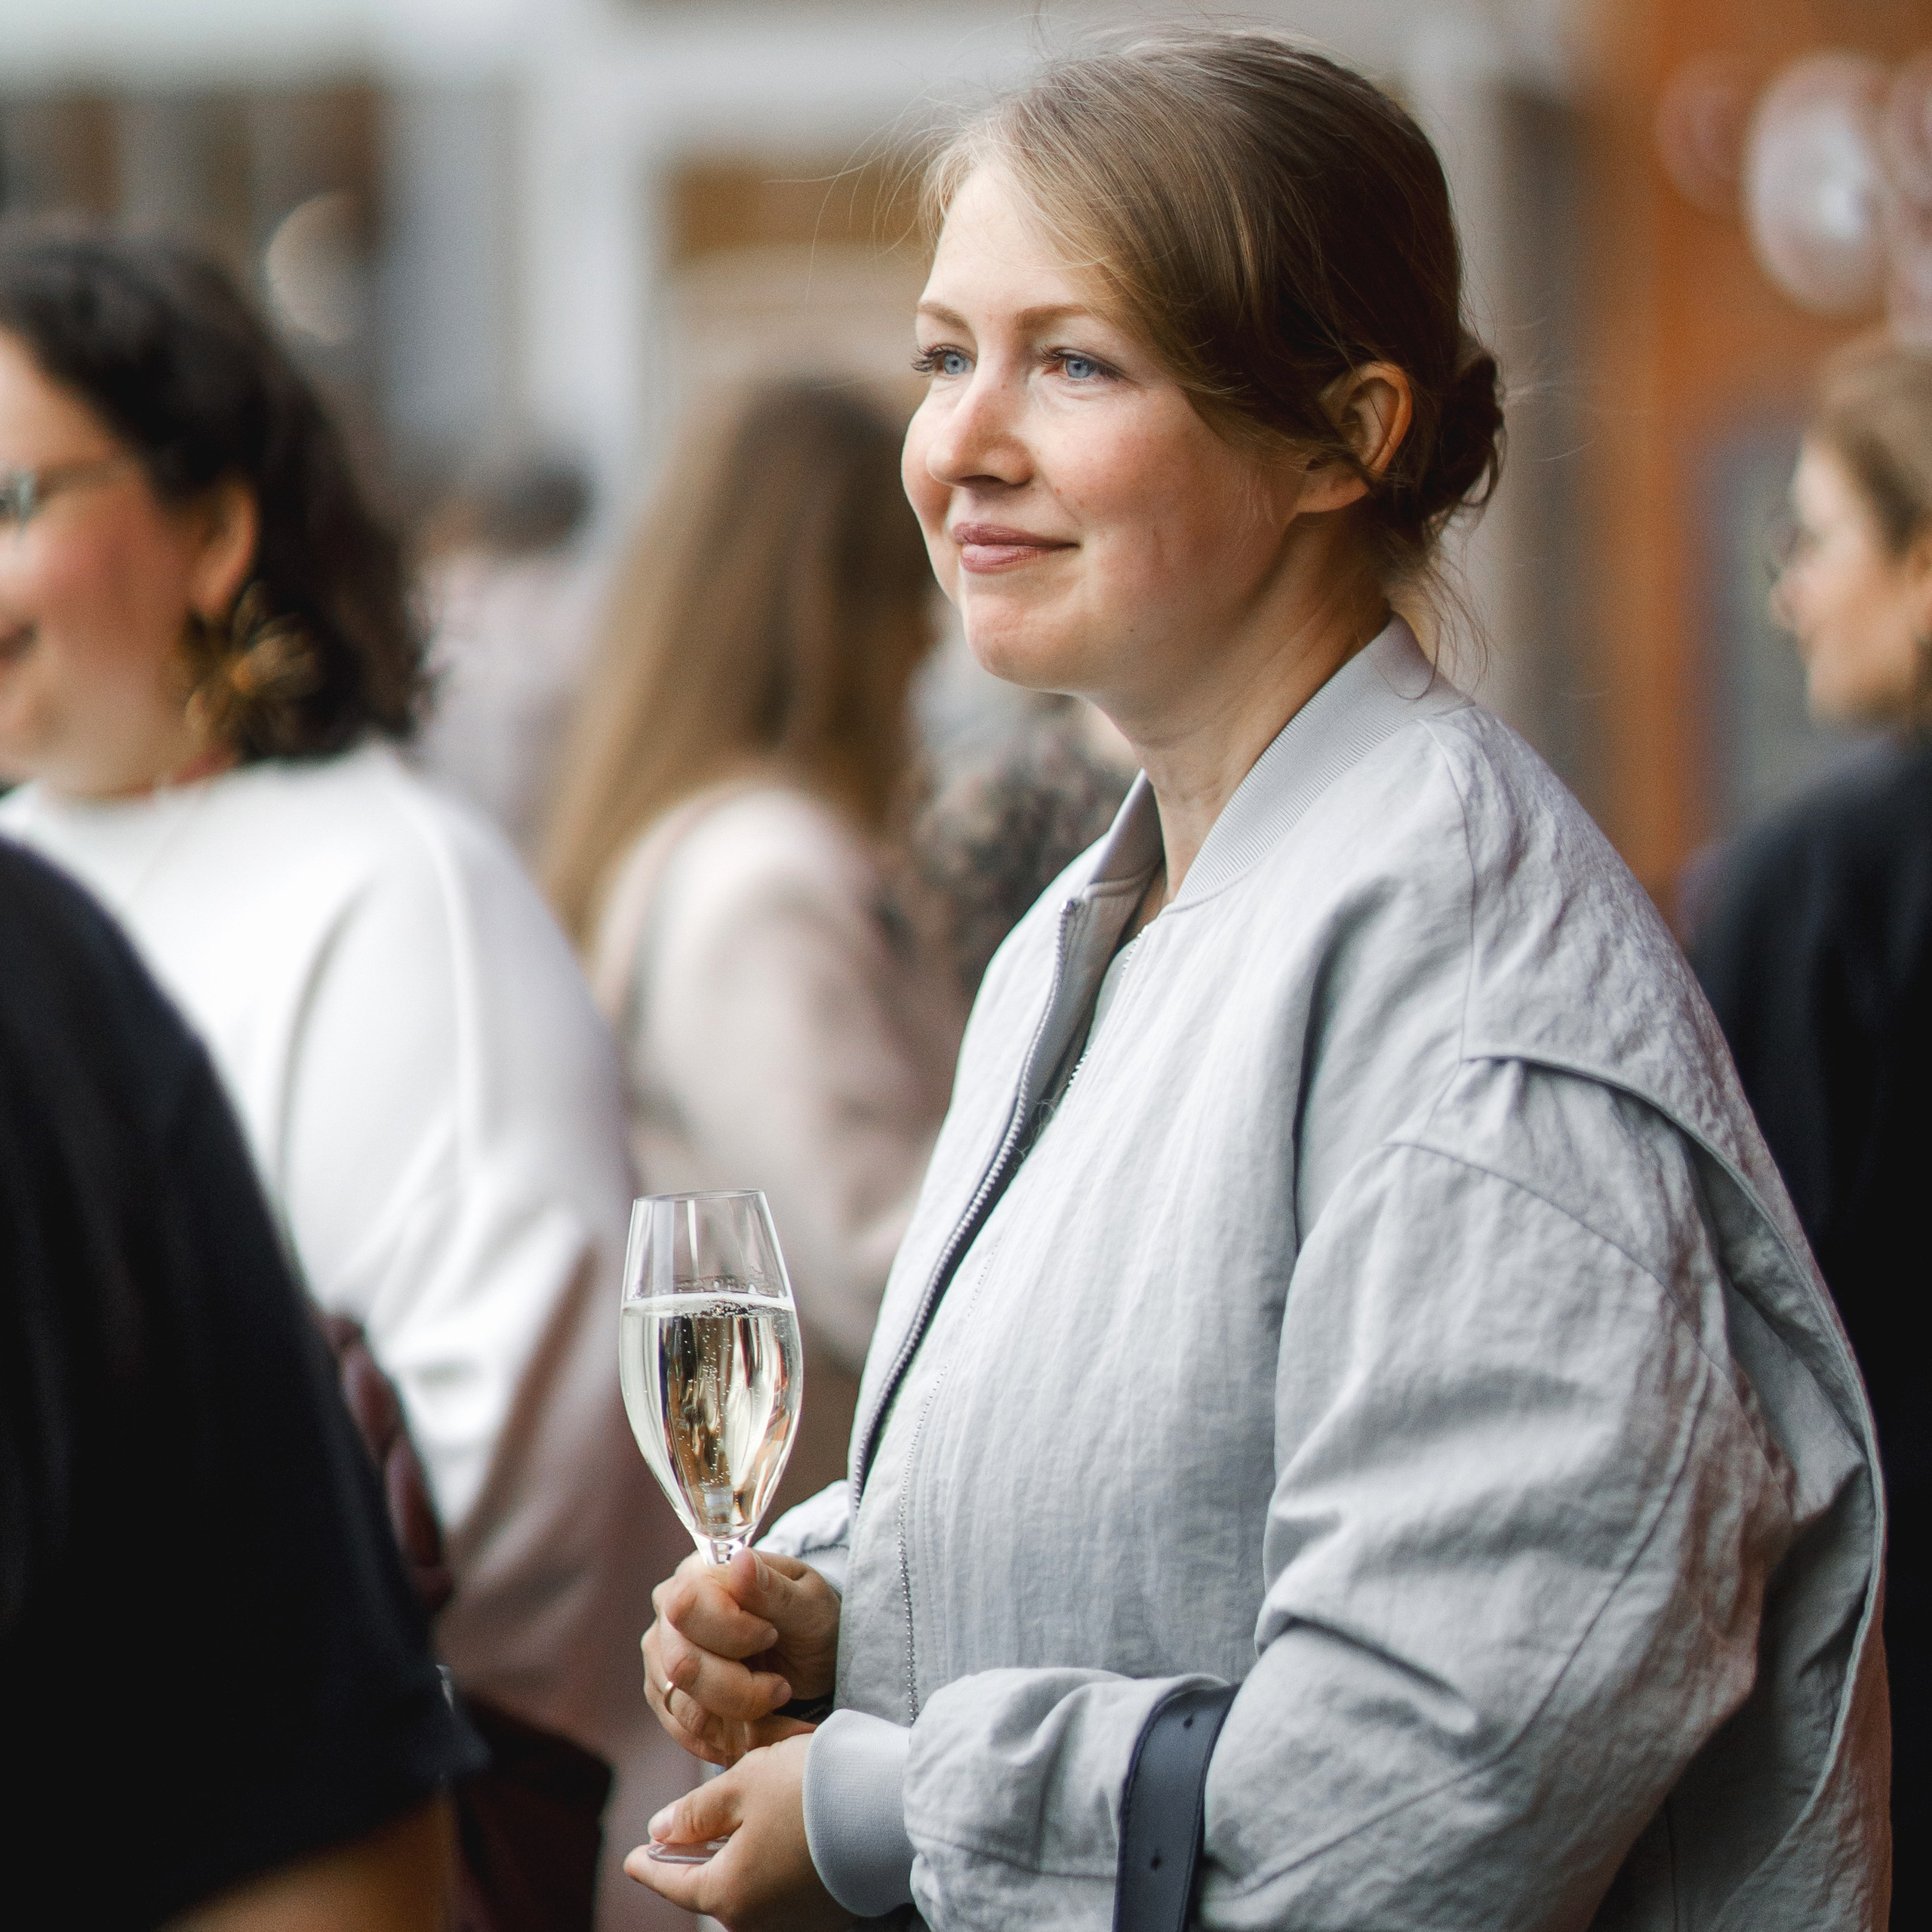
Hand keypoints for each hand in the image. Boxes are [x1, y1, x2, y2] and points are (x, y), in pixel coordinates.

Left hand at [623, 1734, 848, 1929]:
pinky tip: (779, 1836)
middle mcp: (758, 1920)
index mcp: (727, 1893)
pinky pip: (782, 1891)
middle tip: (684, 1834)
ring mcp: (796, 1920)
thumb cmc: (810, 1790)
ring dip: (737, 1860)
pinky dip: (770, 1866)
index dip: (649, 1866)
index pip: (674, 1884)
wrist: (891, 1808)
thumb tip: (660, 1830)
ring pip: (749, 1889)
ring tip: (736, 1825)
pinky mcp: (828, 1910)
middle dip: (697, 1861)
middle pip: (712, 1889)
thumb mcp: (741, 1785)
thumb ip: (696, 1812)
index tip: (632, 1857)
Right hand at [642, 1549, 841, 1766]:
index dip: (734, 1632)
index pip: (688, 1605)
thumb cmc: (809, 1619)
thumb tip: (741, 1562)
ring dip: (740, 1716)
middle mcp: (668, 1611)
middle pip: (683, 1664)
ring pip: (685, 1706)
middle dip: (742, 1688)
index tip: (773, 1636)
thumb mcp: (808, 1601)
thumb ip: (774, 1588)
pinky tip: (757, 1725)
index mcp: (699, 1572)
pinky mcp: (664, 1695)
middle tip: (781, 1685)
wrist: (808, 1659)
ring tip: (774, 1700)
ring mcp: (661, 1656)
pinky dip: (727, 1738)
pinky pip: (684, 1731)